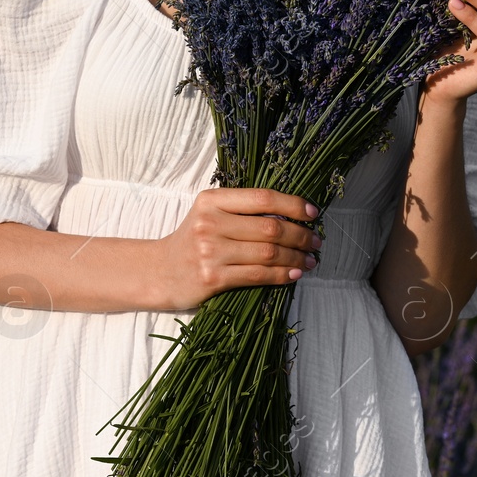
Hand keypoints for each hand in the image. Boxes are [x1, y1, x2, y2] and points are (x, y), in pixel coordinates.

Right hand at [150, 188, 323, 309]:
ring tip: (310, 259)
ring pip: (268, 253)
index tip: (313, 213)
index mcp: (212, 200)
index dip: (293, 204)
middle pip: (270, 227)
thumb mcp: (211, 215)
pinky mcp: (212, 278)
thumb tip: (293, 217)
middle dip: (301, 235)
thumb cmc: (193, 241)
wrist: (160, 271)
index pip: (262, 198)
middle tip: (316, 241)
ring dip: (296, 257)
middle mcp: (210, 223)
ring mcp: (210, 251)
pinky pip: (258, 275)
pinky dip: (282, 275)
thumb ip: (243, 211)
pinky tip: (295, 273)